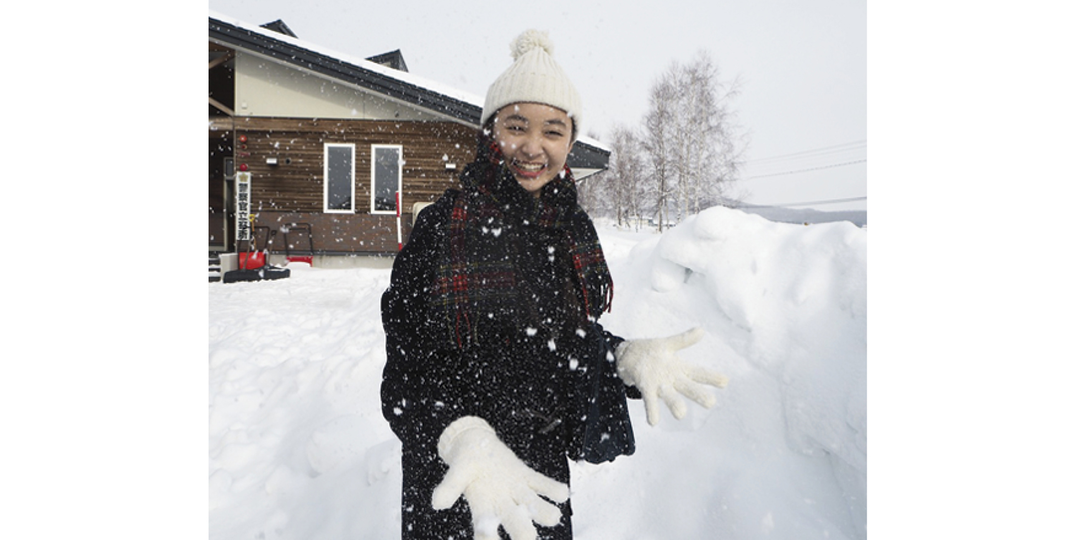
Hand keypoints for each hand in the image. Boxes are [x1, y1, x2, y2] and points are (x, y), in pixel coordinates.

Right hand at [432, 416, 568, 539]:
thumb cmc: (465, 462)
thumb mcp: (456, 472)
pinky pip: (541, 483)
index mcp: (482, 506)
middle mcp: (502, 503)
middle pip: (514, 521)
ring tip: (553, 516)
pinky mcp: (525, 476)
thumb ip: (449, 487)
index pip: (485, 530)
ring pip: (532, 505)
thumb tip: (437, 503)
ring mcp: (516, 490)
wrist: (476, 445)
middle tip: (528, 538)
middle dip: (522, 532)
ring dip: (543, 512)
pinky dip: (552, 488)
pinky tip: (563, 493)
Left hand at [615, 327, 728, 425]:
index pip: (699, 373)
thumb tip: (701, 330)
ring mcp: (660, 386)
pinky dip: (652, 411)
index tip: (725, 382)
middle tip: (710, 403)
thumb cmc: (653, 352)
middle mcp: (673, 380)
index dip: (712, 377)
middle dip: (699, 395)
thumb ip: (684, 340)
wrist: (630, 357)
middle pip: (688, 388)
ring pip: (670, 397)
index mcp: (680, 368)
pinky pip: (650, 401)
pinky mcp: (646, 388)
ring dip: (675, 405)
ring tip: (681, 414)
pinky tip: (653, 422)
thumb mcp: (669, 344)